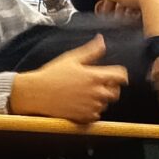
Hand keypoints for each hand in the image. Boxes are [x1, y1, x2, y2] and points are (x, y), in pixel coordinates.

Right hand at [10, 37, 125, 122]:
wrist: (37, 93)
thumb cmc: (52, 74)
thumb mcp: (71, 58)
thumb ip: (91, 51)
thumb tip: (101, 40)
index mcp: (95, 76)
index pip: (121, 76)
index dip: (120, 75)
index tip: (116, 76)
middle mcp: (97, 93)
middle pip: (116, 92)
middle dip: (110, 87)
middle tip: (97, 84)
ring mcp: (92, 106)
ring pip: (106, 103)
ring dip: (100, 99)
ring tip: (83, 93)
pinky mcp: (85, 118)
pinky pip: (97, 114)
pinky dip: (92, 110)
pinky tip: (80, 103)